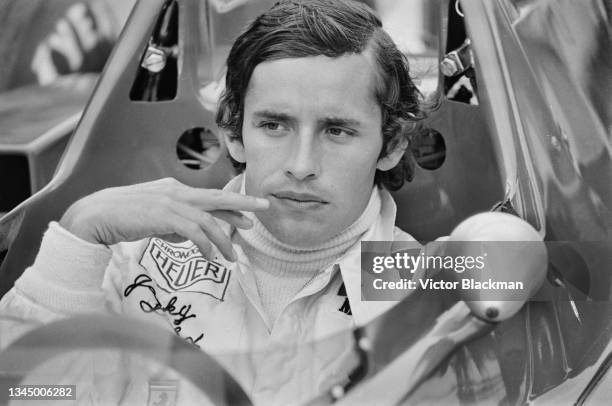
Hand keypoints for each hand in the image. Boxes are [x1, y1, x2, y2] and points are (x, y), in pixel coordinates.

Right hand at [59, 178, 269, 260]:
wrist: (95, 215)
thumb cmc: (122, 217)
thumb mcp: (154, 217)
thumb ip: (174, 223)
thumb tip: (192, 236)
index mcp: (175, 189)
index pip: (210, 198)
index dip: (231, 207)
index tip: (248, 216)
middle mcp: (177, 192)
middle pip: (218, 197)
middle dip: (243, 203)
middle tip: (264, 208)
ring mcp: (171, 202)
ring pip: (209, 221)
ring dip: (223, 241)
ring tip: (233, 259)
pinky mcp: (165, 216)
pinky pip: (195, 232)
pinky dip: (205, 246)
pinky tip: (210, 259)